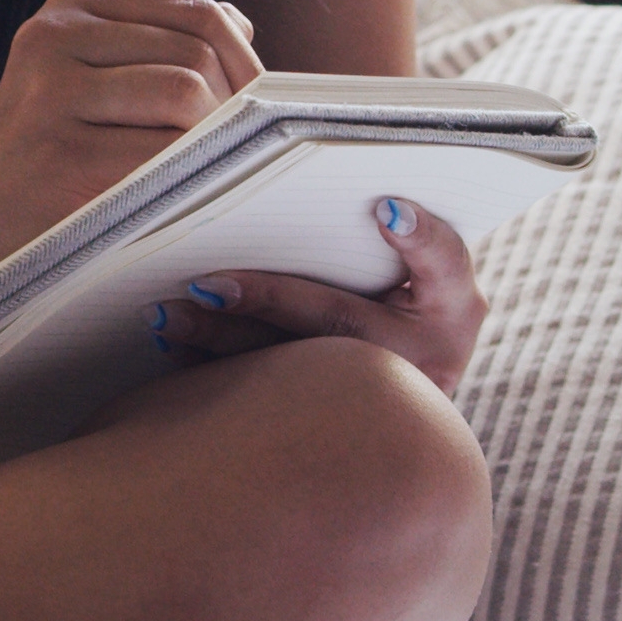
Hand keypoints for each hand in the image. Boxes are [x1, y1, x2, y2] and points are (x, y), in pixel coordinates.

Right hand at [0, 0, 262, 310]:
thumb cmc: (53, 164)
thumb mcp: (96, 86)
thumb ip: (161, 48)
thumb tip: (241, 24)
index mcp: (69, 10)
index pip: (190, 8)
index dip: (240, 56)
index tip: (256, 102)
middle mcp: (54, 35)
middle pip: (196, 47)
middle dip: (236, 100)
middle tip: (239, 147)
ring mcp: (50, 89)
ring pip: (187, 91)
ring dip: (214, 137)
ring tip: (205, 169)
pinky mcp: (59, 148)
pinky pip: (164, 149)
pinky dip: (188, 172)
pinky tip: (179, 192)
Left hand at [150, 195, 486, 396]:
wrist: (406, 416)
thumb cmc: (405, 308)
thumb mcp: (423, 277)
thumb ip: (392, 237)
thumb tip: (334, 192)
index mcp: (453, 309)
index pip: (446, 262)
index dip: (422, 237)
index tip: (387, 208)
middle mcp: (427, 358)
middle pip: (340, 321)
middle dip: (267, 299)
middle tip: (206, 282)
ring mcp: (383, 400)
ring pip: (293, 369)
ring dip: (222, 342)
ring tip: (168, 315)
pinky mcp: (335, 428)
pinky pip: (266, 401)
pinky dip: (214, 373)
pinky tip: (174, 348)